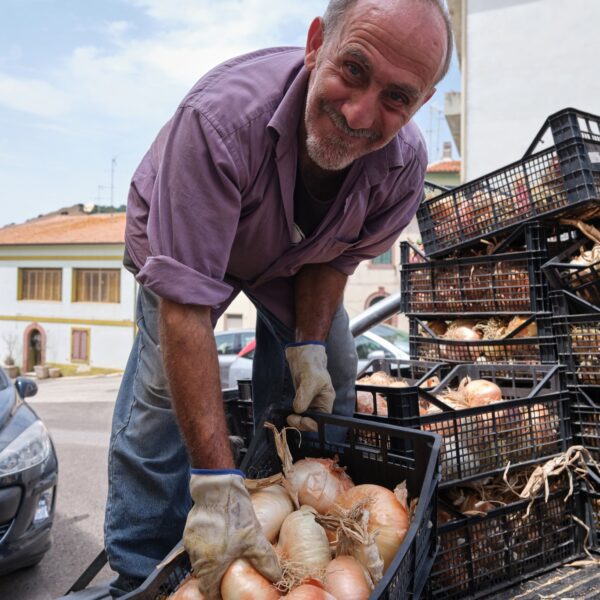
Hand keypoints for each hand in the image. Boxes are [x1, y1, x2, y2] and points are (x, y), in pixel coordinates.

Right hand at [183, 470, 280, 598]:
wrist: (218, 488)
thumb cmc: (235, 515)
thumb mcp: (254, 538)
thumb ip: (264, 561)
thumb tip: (276, 577)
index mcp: (210, 565)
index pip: (208, 591)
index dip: (218, 593)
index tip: (228, 589)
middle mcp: (197, 558)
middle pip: (204, 576)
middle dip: (216, 576)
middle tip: (231, 570)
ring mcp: (191, 544)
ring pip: (200, 561)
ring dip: (212, 560)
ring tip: (227, 553)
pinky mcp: (190, 531)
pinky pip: (198, 546)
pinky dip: (208, 546)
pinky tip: (220, 538)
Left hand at [285, 342, 335, 430]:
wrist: (302, 352)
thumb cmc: (311, 363)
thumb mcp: (309, 379)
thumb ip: (304, 396)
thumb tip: (298, 410)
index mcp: (326, 399)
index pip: (322, 420)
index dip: (310, 423)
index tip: (298, 418)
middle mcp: (319, 402)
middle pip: (312, 421)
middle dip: (301, 423)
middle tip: (290, 417)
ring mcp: (310, 400)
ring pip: (304, 418)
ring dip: (296, 420)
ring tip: (288, 415)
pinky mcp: (301, 397)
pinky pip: (298, 411)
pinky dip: (293, 414)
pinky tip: (287, 411)